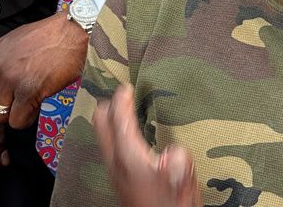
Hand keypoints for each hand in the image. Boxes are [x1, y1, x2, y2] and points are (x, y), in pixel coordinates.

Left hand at [0, 11, 88, 128]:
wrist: (72, 32)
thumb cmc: (47, 37)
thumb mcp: (12, 45)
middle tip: (10, 107)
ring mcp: (12, 80)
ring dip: (13, 114)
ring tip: (26, 103)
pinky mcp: (29, 91)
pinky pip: (17, 120)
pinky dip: (26, 118)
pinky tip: (35, 106)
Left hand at [93, 84, 199, 206]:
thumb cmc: (173, 205)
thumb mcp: (182, 178)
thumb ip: (177, 158)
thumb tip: (171, 151)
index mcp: (129, 156)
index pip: (117, 118)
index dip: (121, 99)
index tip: (126, 87)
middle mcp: (116, 162)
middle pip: (100, 123)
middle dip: (108, 105)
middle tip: (120, 93)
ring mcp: (115, 171)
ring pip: (102, 134)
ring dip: (109, 119)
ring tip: (121, 108)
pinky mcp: (119, 178)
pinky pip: (109, 145)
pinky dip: (114, 133)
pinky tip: (128, 135)